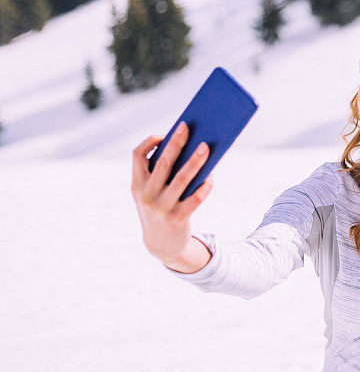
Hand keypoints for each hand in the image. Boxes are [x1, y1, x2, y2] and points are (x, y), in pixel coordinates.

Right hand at [131, 121, 212, 263]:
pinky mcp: (178, 219)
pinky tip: (210, 177)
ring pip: (182, 179)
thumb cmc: (159, 209)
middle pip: (164, 163)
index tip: (164, 134)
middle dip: (176, 143)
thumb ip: (160, 175)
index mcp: (137, 184)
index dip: (150, 142)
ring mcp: (162, 208)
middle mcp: (147, 195)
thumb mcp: (151, 193)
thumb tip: (187, 149)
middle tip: (187, 127)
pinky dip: (204, 186)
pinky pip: (195, 198)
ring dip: (195, 161)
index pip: (137, 156)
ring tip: (205, 148)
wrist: (161, 244)